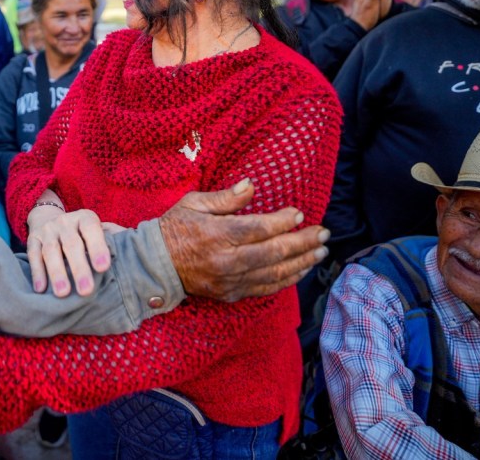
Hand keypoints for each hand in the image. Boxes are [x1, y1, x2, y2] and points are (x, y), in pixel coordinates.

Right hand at [26, 207, 114, 297]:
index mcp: (85, 218)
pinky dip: (37, 273)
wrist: (49, 219)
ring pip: (51, 251)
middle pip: (71, 244)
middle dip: (79, 268)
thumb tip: (132, 256)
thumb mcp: (97, 229)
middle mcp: (65, 222)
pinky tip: (41, 289)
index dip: (97, 247)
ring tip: (63, 293)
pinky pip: (33, 256)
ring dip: (57, 273)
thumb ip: (111, 239)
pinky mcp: (32, 240)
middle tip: (86, 290)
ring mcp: (47, 230)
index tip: (103, 268)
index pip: (91, 230)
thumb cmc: (83, 234)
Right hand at [158, 178, 329, 301]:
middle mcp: (226, 261)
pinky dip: (287, 280)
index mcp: (216, 234)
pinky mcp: (231, 294)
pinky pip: (265, 288)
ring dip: (301, 262)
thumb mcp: (194, 203)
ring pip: (274, 274)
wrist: (155, 264)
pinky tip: (301, 269)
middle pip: (273, 252)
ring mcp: (229, 281)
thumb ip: (225, 197)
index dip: (283, 222)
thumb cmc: (175, 227)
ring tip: (320, 252)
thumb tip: (251, 186)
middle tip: (324, 233)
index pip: (259, 229)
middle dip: (303, 242)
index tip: (299, 214)